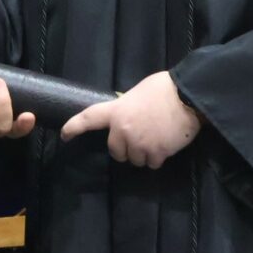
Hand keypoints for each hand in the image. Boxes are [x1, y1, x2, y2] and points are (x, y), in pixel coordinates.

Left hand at [60, 71, 200, 167]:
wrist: (187, 96)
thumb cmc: (164, 88)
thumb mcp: (138, 93)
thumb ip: (127, 108)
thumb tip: (128, 116)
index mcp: (116, 111)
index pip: (88, 118)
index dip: (74, 127)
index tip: (64, 135)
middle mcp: (122, 129)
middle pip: (116, 152)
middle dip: (126, 148)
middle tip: (140, 137)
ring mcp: (138, 143)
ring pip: (135, 160)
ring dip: (144, 154)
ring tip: (157, 138)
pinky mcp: (155, 153)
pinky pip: (152, 164)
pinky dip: (159, 158)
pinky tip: (166, 144)